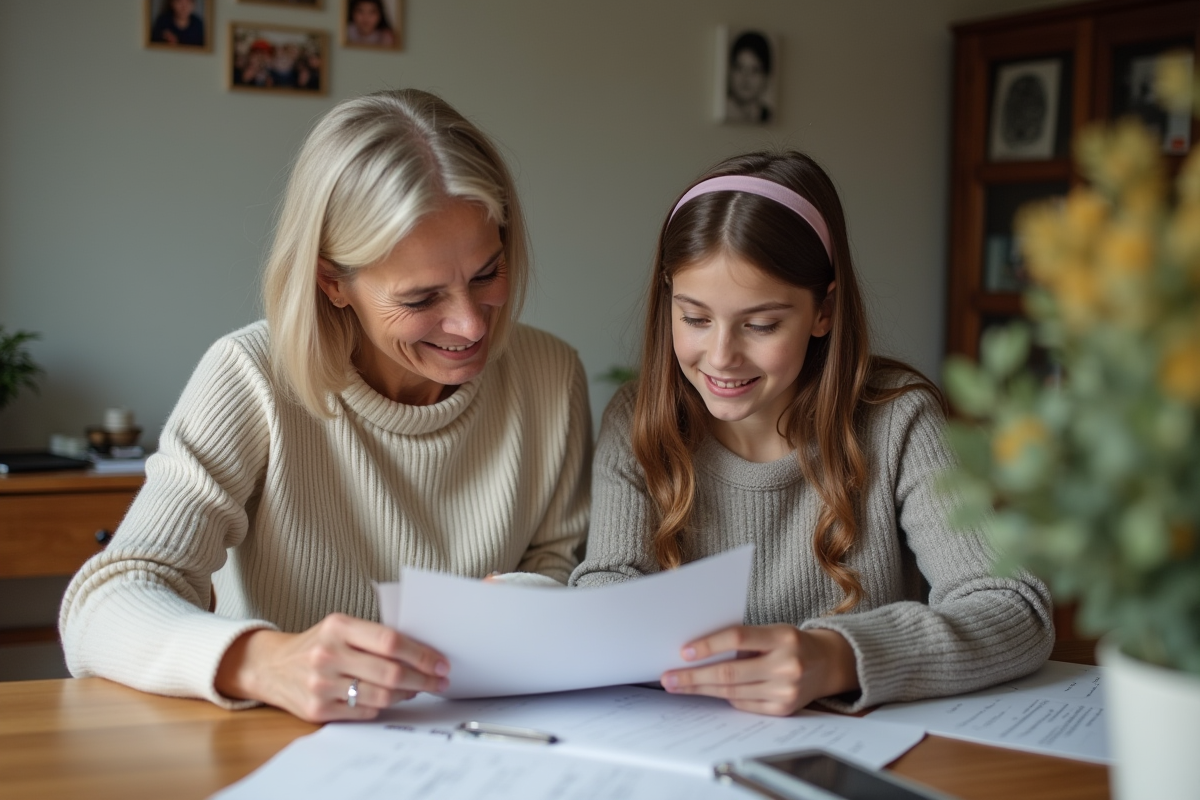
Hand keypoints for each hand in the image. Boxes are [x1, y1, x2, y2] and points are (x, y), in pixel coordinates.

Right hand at [214, 613, 448, 722]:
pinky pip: (365, 711)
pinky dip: (384, 705)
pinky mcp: (317, 709)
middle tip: (440, 680)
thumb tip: (422, 652)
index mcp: (338, 627)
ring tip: (419, 688)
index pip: (390, 641)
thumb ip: (375, 635)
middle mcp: (327, 654)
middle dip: (423, 678)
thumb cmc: (317, 643)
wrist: (271, 665)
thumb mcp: (340, 627)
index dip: (421, 654)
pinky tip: (393, 698)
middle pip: (390, 672)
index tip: (441, 662)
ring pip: (381, 695)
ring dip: (408, 694)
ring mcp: (320, 684)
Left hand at [660, 625, 858, 715]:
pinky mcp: (783, 710)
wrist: (826, 664)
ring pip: (732, 692)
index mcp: (782, 636)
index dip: (708, 645)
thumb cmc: (789, 642)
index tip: (683, 652)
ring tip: (679, 686)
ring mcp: (786, 690)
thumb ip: (743, 639)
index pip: (738, 638)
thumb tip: (697, 651)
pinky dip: (725, 697)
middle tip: (668, 677)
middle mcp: (787, 664)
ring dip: (701, 689)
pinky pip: (744, 705)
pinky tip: (709, 692)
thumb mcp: (772, 631)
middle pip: (729, 672)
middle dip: (693, 677)